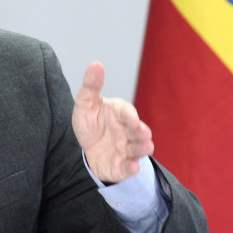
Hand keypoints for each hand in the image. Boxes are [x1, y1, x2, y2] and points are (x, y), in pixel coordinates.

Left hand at [71, 61, 153, 183]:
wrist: (88, 148)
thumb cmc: (91, 122)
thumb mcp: (85, 104)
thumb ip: (91, 86)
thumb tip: (96, 64)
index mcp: (119, 113)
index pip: (126, 112)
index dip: (129, 116)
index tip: (131, 120)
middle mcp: (127, 131)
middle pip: (137, 131)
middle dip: (141, 132)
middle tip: (143, 133)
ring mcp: (126, 149)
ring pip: (138, 149)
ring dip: (142, 148)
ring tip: (147, 147)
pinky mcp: (121, 166)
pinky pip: (127, 168)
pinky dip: (131, 168)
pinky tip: (133, 167)